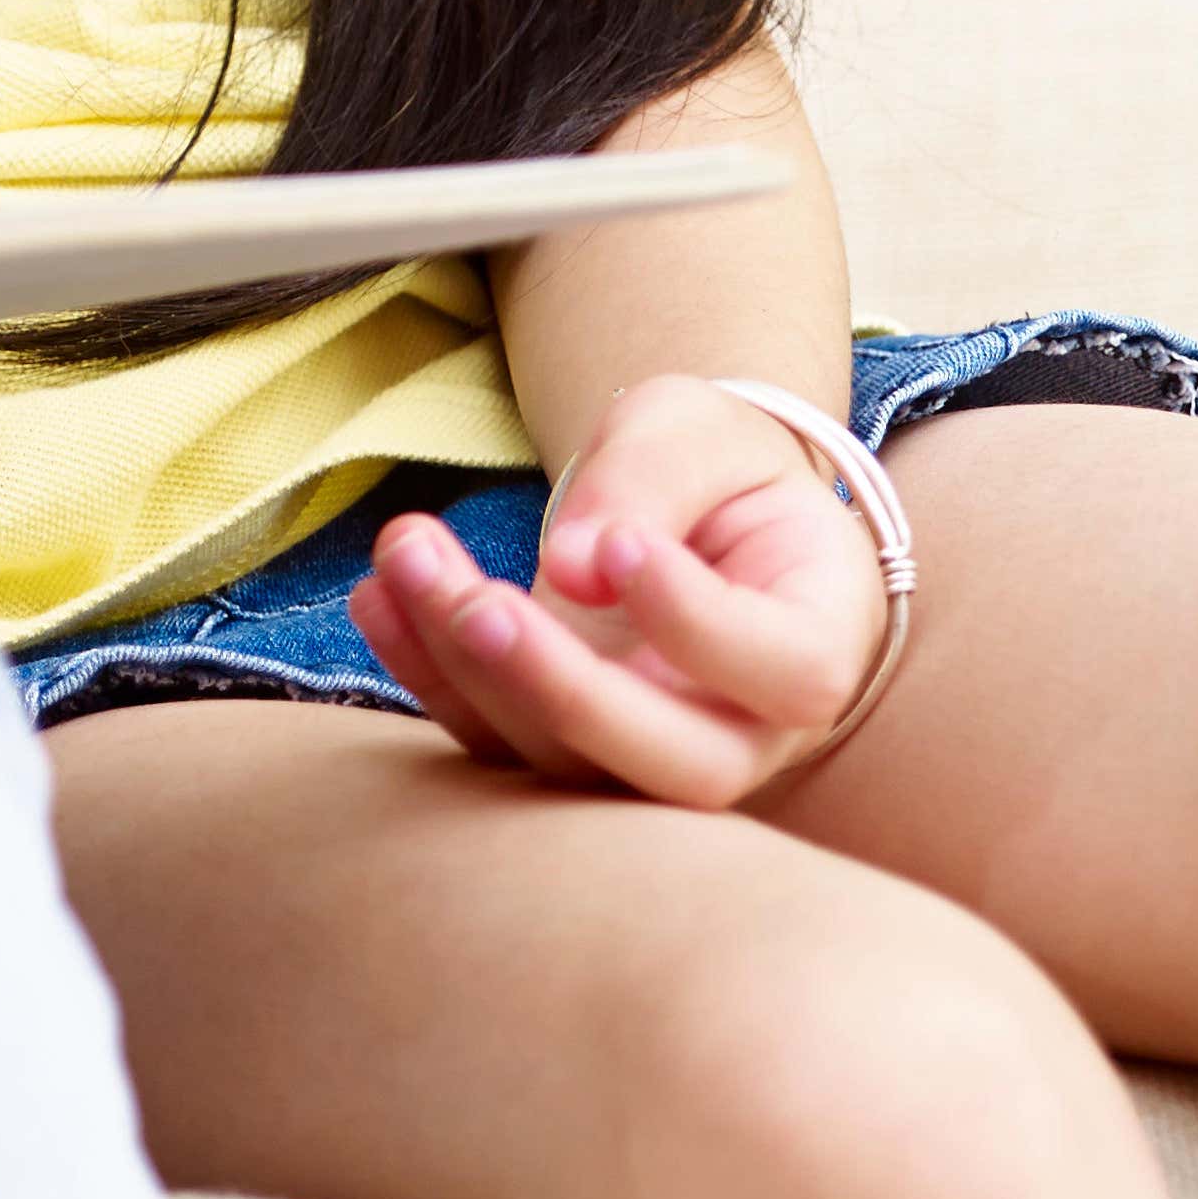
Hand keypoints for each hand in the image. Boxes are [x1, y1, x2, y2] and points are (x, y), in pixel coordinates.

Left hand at [352, 376, 890, 808]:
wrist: (693, 517)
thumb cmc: (719, 473)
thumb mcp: (699, 433)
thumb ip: (650, 482)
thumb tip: (571, 568)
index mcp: (818, 641)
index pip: (784, 670)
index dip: (694, 621)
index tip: (616, 543)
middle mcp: (749, 728)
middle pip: (678, 765)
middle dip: (564, 691)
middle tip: (479, 602)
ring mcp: (653, 753)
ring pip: (570, 766)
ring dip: (470, 670)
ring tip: (406, 554)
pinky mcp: (568, 748)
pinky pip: (497, 745)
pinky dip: (429, 677)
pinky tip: (379, 595)